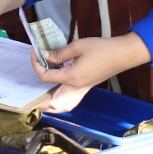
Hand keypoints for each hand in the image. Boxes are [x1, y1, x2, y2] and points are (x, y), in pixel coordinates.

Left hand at [31, 32, 150, 112]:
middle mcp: (76, 88)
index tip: (35, 52)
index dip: (36, 65)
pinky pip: (70, 102)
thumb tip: (44, 56)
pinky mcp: (86, 89)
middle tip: (30, 86)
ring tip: (40, 94)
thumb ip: (58, 53)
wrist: (122, 55)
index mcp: (72, 77)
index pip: (46, 77)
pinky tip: (55, 92)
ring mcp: (82, 91)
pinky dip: (60, 102)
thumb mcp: (77, 46)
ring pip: (62, 106)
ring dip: (49, 104)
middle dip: (39, 98)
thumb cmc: (101, 48)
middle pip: (52, 103)